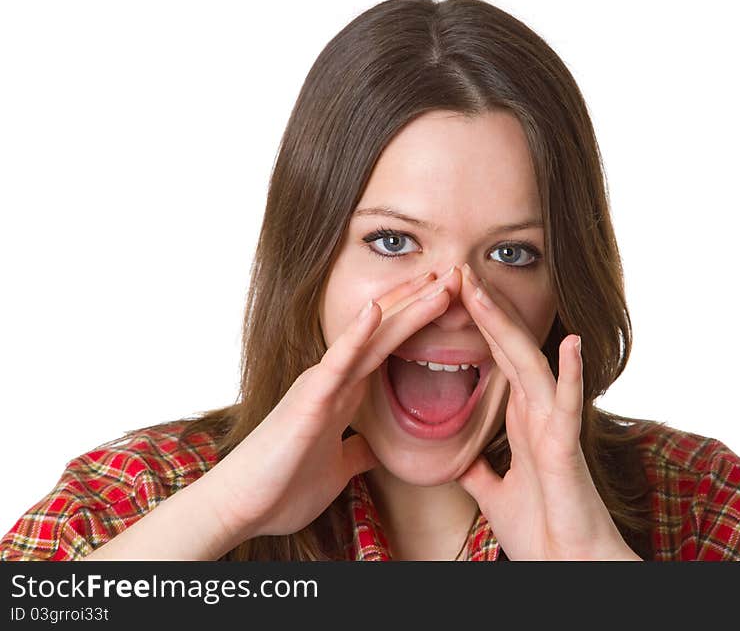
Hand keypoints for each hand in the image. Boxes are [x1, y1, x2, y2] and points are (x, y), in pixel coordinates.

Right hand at [201, 267, 460, 540]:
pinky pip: (337, 363)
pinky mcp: (308, 400)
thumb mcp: (337, 469)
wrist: (241, 508)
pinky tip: (375, 310)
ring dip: (405, 308)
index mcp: (344, 393)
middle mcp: (334, 380)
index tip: (449, 298)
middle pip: (387, 332)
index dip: (418, 321)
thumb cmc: (282, 487)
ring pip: (371, 338)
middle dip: (422, 302)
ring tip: (437, 279)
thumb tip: (372, 449)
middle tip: (456, 273)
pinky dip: (357, 335)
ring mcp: (321, 385)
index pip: (389, 347)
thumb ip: (355, 452)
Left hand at [455, 263, 640, 559]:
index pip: (496, 360)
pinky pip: (567, 407)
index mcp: (521, 420)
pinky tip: (568, 341)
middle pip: (509, 350)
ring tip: (482, 289)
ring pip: (529, 365)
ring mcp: (554, 427)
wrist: (567, 567)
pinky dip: (569, 374)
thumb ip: (481, 469)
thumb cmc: (540, 531)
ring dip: (507, 326)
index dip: (476, 327)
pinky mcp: (566, 449)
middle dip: (484, 310)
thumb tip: (462, 459)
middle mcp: (539, 414)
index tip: (451, 294)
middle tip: (459, 271)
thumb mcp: (494, 492)